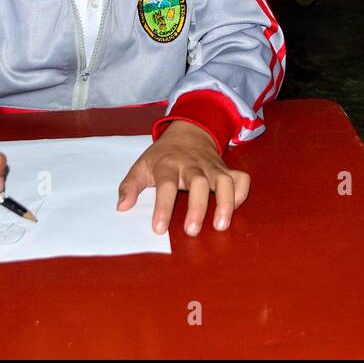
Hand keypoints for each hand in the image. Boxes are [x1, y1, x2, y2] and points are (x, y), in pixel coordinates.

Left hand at [116, 121, 250, 235]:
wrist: (189, 131)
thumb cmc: (163, 155)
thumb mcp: (142, 165)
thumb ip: (130, 185)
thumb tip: (122, 207)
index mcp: (168, 164)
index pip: (166, 185)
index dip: (163, 206)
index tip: (159, 228)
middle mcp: (192, 165)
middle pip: (198, 183)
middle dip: (197, 207)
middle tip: (192, 231)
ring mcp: (211, 167)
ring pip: (224, 181)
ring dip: (225, 202)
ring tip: (221, 225)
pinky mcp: (226, 169)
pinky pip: (240, 178)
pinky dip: (241, 193)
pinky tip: (235, 208)